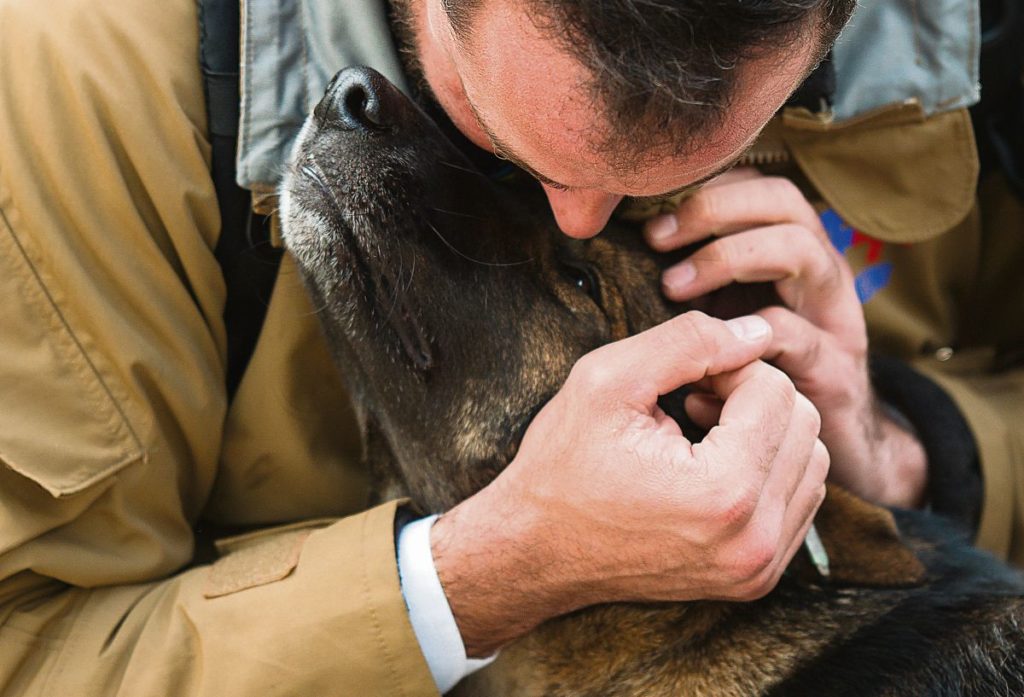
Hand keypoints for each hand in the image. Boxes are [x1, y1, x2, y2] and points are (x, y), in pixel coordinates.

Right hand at [431, 311, 827, 655]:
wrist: (534, 550)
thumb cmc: (562, 463)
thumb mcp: (608, 379)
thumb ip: (689, 341)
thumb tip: (758, 331)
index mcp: (724, 491)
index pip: (777, 390)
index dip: (732, 368)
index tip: (687, 382)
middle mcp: (754, 540)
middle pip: (804, 425)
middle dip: (754, 399)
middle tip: (696, 403)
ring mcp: (757, 568)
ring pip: (812, 463)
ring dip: (766, 435)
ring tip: (705, 434)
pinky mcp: (754, 578)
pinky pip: (798, 502)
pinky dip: (767, 472)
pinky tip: (715, 467)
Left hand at [644, 169, 926, 508]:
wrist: (824, 453)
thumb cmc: (756, 379)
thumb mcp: (723, 322)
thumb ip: (692, 287)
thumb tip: (631, 254)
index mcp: (793, 257)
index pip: (761, 188)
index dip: (711, 188)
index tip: (652, 218)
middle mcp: (820, 277)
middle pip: (786, 202)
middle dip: (716, 210)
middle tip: (657, 240)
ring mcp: (834, 320)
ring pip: (803, 251)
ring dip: (730, 258)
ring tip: (674, 288)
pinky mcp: (836, 371)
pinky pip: (798, 336)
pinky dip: (743, 342)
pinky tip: (698, 366)